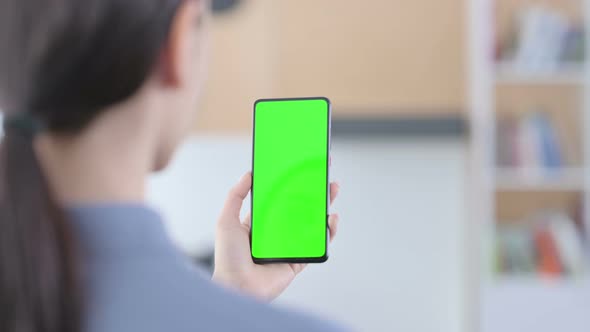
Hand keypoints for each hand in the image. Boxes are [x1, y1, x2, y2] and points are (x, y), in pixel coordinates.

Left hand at [212, 172, 339, 300]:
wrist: (237, 287)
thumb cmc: (228, 258)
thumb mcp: (226, 220)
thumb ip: (235, 196)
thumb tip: (248, 174)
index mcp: (261, 221)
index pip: (280, 198)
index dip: (292, 184)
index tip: (301, 169)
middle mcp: (277, 232)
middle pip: (301, 208)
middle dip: (314, 192)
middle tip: (324, 175)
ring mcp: (290, 246)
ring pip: (312, 224)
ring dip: (325, 208)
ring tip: (332, 191)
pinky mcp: (299, 260)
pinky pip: (317, 245)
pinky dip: (328, 232)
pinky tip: (330, 219)